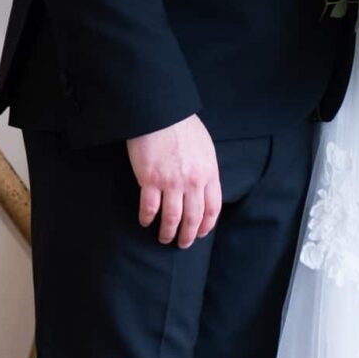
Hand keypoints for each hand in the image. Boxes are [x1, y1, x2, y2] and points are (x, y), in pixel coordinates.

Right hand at [127, 115, 221, 247]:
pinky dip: (147, 218)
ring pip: (172, 218)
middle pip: (193, 217)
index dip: (206, 225)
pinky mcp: (150, 180)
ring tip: (164, 239)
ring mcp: (171, 182)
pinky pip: (149, 207)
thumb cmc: (182, 126)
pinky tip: (145, 222)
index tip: (200, 233)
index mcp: (209, 173)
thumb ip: (205, 169)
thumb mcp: (205, 148)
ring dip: (168, 232)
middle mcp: (193, 181)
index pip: (213, 208)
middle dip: (188, 235)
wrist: (160, 113)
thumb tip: (203, 187)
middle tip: (183, 244)